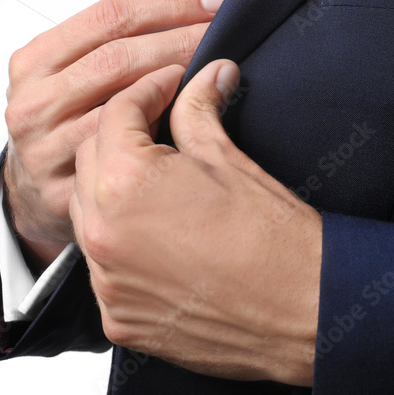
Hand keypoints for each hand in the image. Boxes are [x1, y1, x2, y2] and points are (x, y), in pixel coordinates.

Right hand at [2, 0, 227, 270]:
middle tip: (224, 35)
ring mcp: (43, 148)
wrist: (37, 187)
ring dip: (177, 87)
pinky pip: (121, 156)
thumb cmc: (72, 117)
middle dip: (181, 40)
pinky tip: (191, 120)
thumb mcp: (77, 70)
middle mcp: (32, 102)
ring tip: (214, 72)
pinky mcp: (61, 191)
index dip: (169, 2)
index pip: (110, 15)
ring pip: (121, 108)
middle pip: (118, 58)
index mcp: (33, 60)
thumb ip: (121, 40)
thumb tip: (203, 2)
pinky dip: (163, 133)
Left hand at [72, 60, 321, 385]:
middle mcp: (103, 234)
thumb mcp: (230, 159)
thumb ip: (201, 111)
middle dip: (122, 138)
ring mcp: (107, 282)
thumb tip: (208, 76)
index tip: (170, 86)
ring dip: (113, 193)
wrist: (305, 313)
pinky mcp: (118, 318)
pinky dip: (122, 247)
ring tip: (161, 187)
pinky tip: (162, 239)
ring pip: (88, 215)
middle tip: (163, 129)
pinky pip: (103, 267)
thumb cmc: (276, 240)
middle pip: (90, 160)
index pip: (115, 114)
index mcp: (126, 183)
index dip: (147, 90)